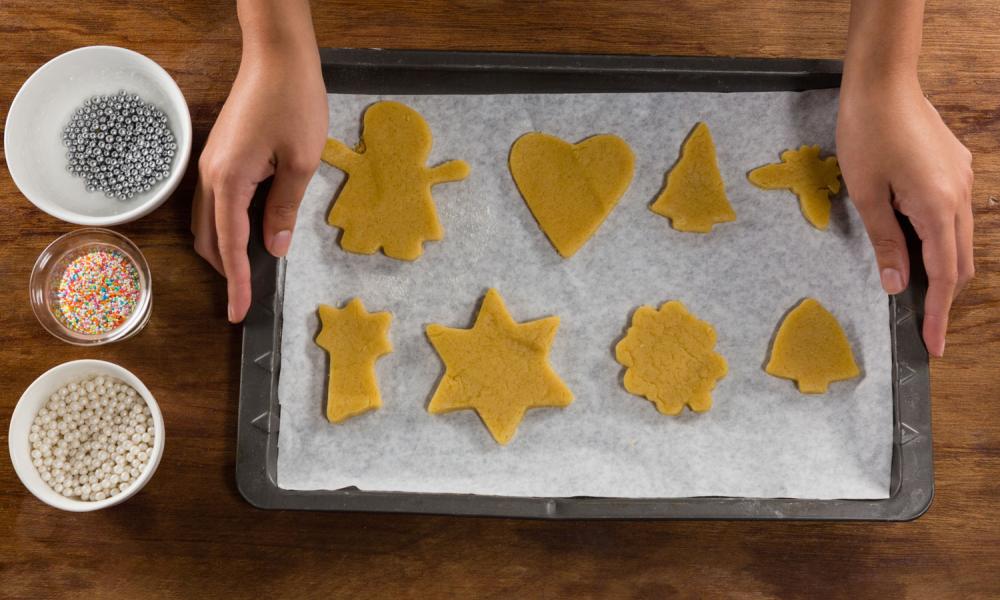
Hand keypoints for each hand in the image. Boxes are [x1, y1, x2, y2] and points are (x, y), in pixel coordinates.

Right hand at [192, 39, 327, 322]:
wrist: (277, 57)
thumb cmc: (294, 103)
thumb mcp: (300, 162)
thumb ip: (284, 209)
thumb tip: (274, 248)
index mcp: (229, 181)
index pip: (230, 245)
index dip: (237, 282)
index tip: (239, 312)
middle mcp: (210, 176)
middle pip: (209, 238)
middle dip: (226, 271)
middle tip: (248, 297)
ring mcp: (210, 165)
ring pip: (207, 221)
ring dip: (225, 249)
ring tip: (250, 272)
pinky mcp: (218, 156)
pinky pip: (215, 202)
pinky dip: (227, 226)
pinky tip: (250, 232)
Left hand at [837, 79, 973, 356]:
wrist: (882, 82)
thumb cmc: (865, 134)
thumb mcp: (866, 194)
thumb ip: (885, 241)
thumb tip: (898, 284)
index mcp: (938, 206)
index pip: (944, 274)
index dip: (938, 313)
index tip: (934, 344)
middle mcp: (959, 195)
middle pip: (960, 261)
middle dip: (944, 298)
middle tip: (926, 329)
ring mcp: (962, 178)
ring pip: (960, 239)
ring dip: (943, 269)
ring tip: (920, 295)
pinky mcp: (955, 166)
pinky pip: (954, 215)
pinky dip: (941, 240)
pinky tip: (919, 248)